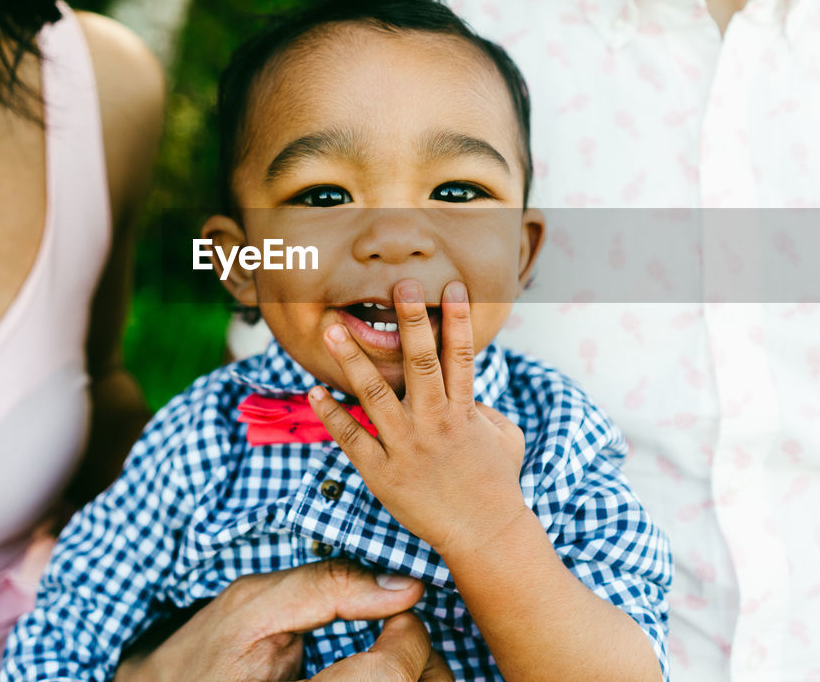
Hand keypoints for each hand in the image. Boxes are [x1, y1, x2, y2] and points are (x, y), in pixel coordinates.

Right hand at [116, 559, 434, 681]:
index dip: (407, 636)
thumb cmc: (204, 656)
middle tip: (402, 634)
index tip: (397, 611)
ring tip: (394, 656)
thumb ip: (326, 587)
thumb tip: (404, 586)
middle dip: (421, 659)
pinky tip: (382, 675)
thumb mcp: (252, 606)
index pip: (389, 676)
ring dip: (417, 676)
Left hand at [309, 279, 527, 558]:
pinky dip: (331, 414)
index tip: (452, 285)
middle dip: (411, 322)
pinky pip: (352, 438)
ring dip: (352, 360)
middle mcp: (435, 423)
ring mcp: (406, 447)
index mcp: (464, 412)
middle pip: (421, 364)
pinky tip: (314, 390)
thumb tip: (470, 388)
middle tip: (401, 283)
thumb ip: (486, 407)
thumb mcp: (505, 438)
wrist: (483, 535)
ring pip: (376, 395)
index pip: (461, 357)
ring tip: (332, 329)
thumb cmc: (497, 484)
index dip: (457, 320)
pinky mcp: (382, 472)